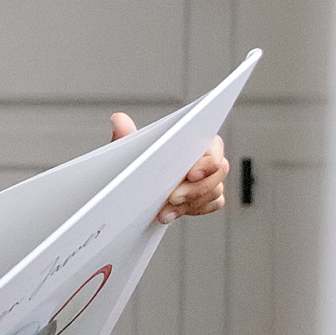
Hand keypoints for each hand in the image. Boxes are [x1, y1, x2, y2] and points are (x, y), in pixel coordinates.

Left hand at [110, 112, 227, 223]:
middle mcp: (207, 157)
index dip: (207, 161)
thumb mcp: (130, 148)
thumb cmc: (139, 160)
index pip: (213, 146)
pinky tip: (168, 215)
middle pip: (217, 173)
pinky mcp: (206, 198)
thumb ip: (127, 135)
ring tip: (163, 211)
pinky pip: (209, 205)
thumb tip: (118, 120)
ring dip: (189, 203)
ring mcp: (209, 178)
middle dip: (195, 188)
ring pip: (214, 192)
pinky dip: (190, 210)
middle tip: (172, 197)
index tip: (190, 173)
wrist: (136, 184)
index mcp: (195, 138)